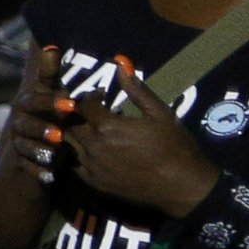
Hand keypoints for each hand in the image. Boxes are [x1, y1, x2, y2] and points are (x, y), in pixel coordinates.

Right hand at [0, 43, 67, 185]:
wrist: (36, 153)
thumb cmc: (50, 117)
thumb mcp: (52, 95)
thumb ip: (49, 74)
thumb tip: (50, 44)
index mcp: (30, 103)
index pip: (35, 98)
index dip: (50, 101)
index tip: (70, 104)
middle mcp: (20, 121)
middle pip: (26, 123)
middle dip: (42, 127)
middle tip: (60, 134)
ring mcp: (18, 143)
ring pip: (24, 146)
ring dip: (39, 150)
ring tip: (56, 156)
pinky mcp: (21, 164)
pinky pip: (27, 168)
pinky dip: (38, 172)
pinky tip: (51, 176)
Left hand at [64, 58, 221, 218]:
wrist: (182, 186)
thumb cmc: (175, 146)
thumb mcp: (159, 113)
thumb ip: (136, 89)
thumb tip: (120, 62)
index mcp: (107, 127)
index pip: (82, 104)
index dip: (89, 97)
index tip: (100, 96)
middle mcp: (93, 146)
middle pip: (68, 124)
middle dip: (75, 113)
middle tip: (88, 111)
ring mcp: (91, 166)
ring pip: (66, 144)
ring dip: (72, 133)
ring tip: (86, 128)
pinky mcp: (93, 183)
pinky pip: (71, 165)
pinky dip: (73, 154)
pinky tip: (86, 149)